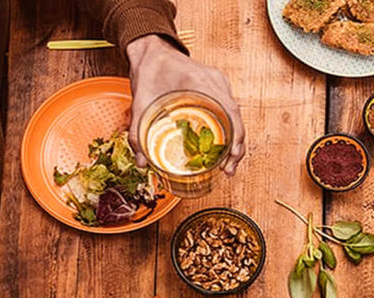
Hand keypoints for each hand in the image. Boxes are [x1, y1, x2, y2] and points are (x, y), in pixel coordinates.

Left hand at [126, 35, 245, 175]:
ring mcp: (217, 86)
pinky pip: (228, 113)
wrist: (152, 52)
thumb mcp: (141, 100)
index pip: (229, 110)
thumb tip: (142, 161)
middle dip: (236, 147)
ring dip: (234, 142)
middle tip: (228, 170)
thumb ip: (137, 131)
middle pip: (236, 118)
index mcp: (202, 81)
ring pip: (234, 117)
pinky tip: (222, 149)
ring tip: (227, 165)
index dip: (235, 135)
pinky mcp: (215, 91)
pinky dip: (228, 132)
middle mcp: (215, 83)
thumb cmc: (150, 68)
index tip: (232, 155)